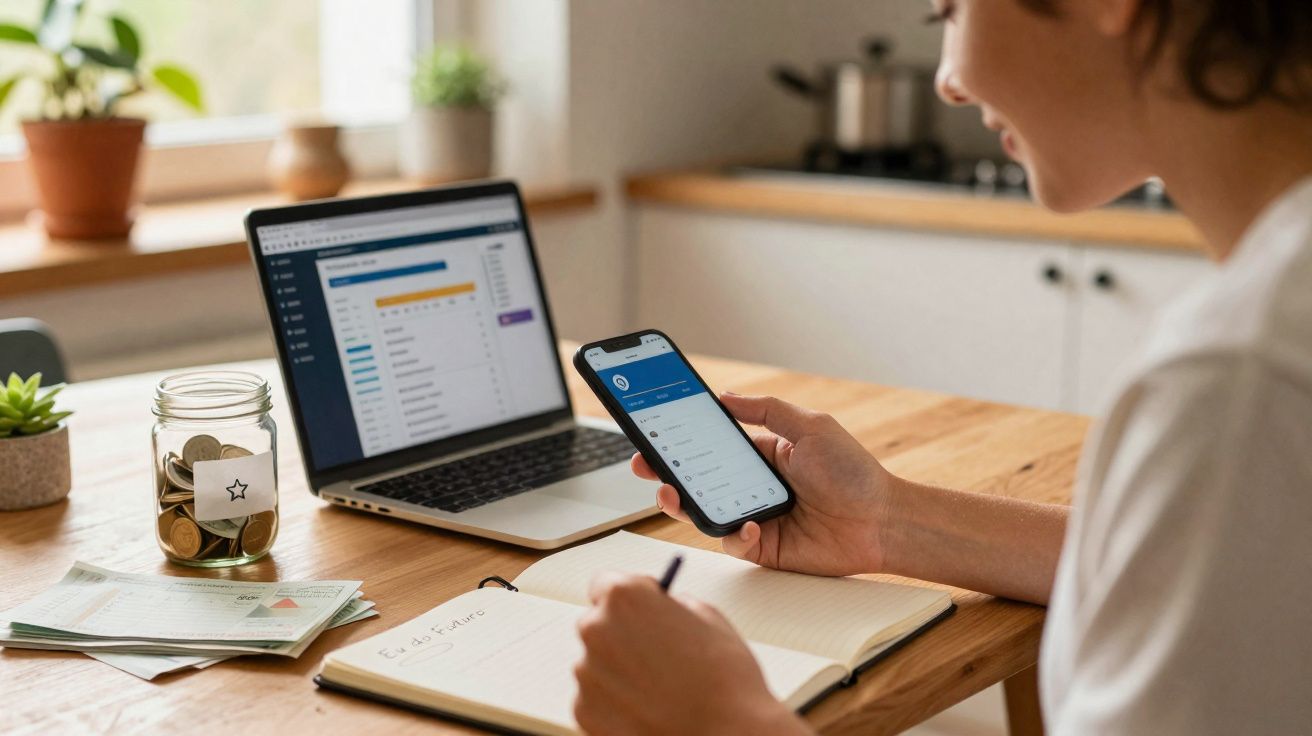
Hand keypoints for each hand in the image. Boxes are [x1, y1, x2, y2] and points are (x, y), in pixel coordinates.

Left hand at [573, 572, 808, 735]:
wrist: (726, 734)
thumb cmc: (723, 678)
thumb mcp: (706, 618)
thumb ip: (671, 606)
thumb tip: (659, 610)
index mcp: (624, 598)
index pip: (604, 583)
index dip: (628, 596)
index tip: (641, 607)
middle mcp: (596, 630)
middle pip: (599, 623)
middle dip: (622, 633)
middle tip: (654, 651)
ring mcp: (586, 674)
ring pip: (598, 663)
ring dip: (621, 669)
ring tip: (660, 687)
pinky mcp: (584, 711)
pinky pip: (597, 697)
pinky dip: (616, 702)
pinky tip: (650, 708)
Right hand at [634, 393, 895, 575]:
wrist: (882, 520)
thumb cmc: (853, 473)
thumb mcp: (810, 426)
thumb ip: (766, 410)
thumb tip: (724, 396)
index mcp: (760, 456)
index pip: (710, 447)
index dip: (681, 441)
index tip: (654, 432)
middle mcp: (752, 487)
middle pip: (698, 480)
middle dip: (666, 472)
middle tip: (644, 465)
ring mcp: (755, 518)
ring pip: (707, 513)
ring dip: (683, 504)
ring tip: (670, 493)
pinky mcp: (764, 549)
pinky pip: (734, 542)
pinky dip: (736, 533)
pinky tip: (752, 524)